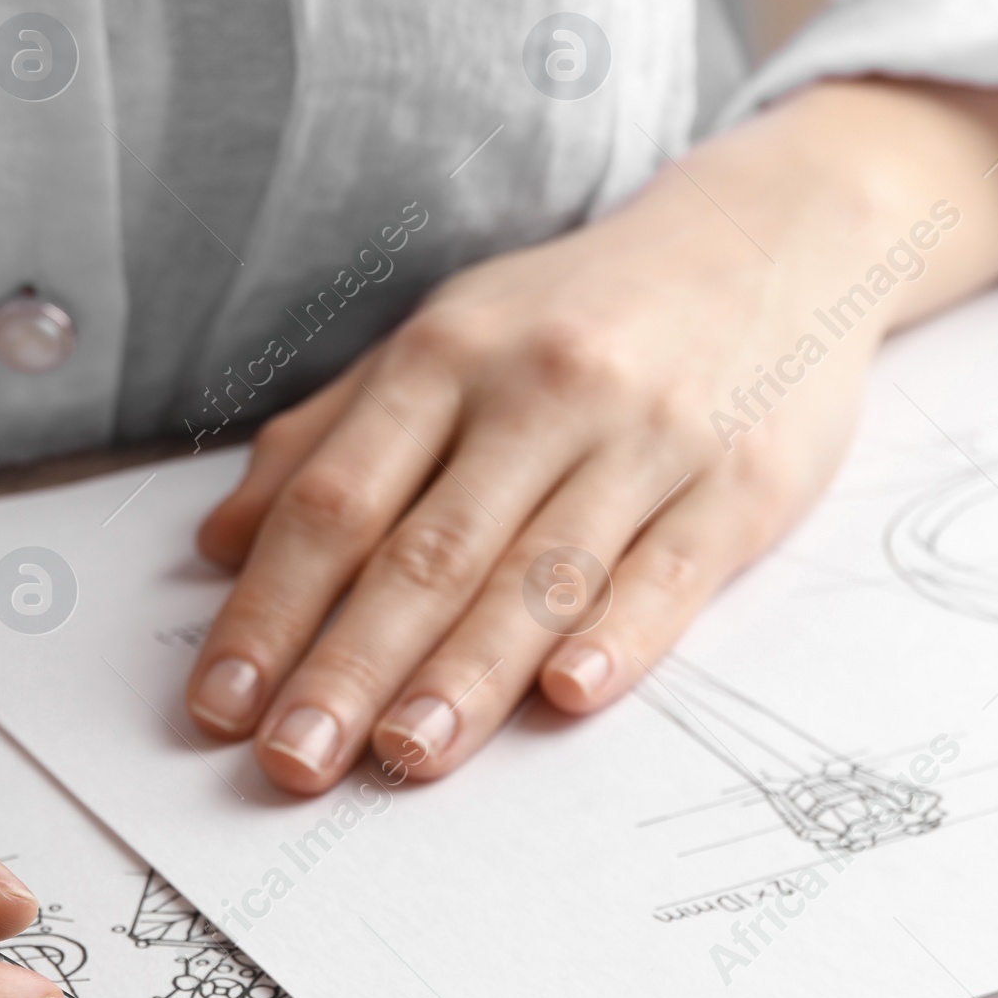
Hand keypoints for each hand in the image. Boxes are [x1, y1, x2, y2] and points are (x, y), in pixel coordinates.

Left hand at [186, 80, 997, 791]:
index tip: (218, 704)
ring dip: (466, 675)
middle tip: (291, 762)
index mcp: (445, 355)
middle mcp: (538, 391)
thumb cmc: (582, 311)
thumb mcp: (446, 337)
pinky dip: (618, 634)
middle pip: (425, 552)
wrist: (779, 235)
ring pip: (539, 572)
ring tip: (403, 756)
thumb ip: (331, 438)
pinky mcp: (741, 484)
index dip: (269, 608)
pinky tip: (568, 697)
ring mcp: (646, 438)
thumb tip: (220, 546)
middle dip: (347, 667)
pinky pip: (669, 571)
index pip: (335, 501)